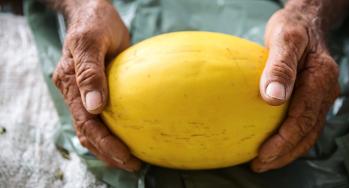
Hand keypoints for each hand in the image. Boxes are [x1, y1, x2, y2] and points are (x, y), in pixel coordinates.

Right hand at [52, 0, 140, 171]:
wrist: (95, 13)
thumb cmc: (95, 23)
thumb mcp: (92, 42)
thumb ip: (91, 72)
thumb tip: (94, 106)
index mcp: (70, 83)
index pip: (86, 123)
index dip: (105, 143)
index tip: (125, 156)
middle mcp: (75, 92)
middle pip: (89, 131)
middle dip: (109, 152)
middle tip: (133, 165)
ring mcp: (85, 93)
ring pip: (93, 128)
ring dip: (109, 147)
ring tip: (131, 161)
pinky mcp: (99, 90)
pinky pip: (102, 117)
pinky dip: (112, 132)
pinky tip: (127, 140)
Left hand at [251, 7, 339, 171]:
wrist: (305, 20)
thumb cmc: (292, 27)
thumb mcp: (284, 38)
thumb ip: (280, 67)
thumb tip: (273, 98)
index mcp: (321, 78)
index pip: (304, 118)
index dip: (284, 140)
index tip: (263, 154)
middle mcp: (326, 90)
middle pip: (308, 132)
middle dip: (285, 153)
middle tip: (260, 165)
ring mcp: (322, 95)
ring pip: (309, 132)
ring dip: (288, 150)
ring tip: (265, 161)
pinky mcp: (313, 97)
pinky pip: (305, 124)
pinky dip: (291, 138)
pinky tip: (274, 143)